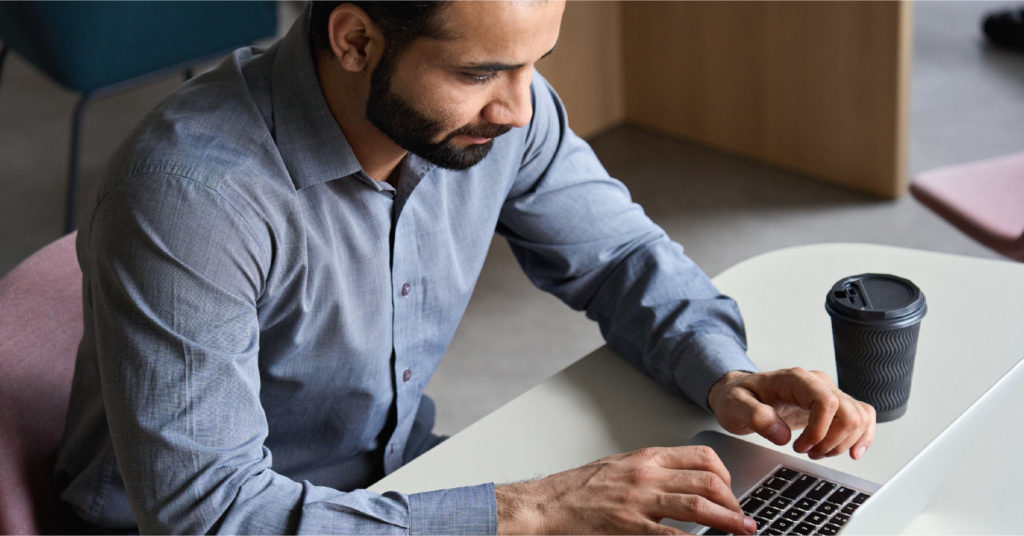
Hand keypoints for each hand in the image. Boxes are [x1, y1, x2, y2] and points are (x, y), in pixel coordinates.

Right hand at [495, 446, 756, 534]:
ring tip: (744, 530)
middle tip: (743, 518)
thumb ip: (650, 472)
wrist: (544, 506)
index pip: (701, 456)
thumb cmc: (576, 490)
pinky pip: (671, 535)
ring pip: (698, 505)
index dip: (726, 475)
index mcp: (645, 458)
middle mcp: (646, 476)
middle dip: (733, 501)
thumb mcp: (618, 468)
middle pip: (707, 481)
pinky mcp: (629, 528)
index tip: (732, 492)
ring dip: (728, 520)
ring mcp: (638, 502)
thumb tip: (681, 482)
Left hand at [708, 368, 875, 459]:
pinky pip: (863, 416)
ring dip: (843, 443)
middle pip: (848, 412)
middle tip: (808, 452)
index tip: (799, 447)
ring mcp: (828, 393)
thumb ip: (755, 416)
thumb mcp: (734, 405)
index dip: (819, 430)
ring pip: (859, 417)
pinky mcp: (833, 405)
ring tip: (817, 452)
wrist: (738, 394)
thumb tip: (781, 434)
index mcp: (795, 379)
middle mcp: (817, 383)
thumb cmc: (737, 397)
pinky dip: (862, 436)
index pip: (827, 402)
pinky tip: (851, 451)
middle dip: (832, 441)